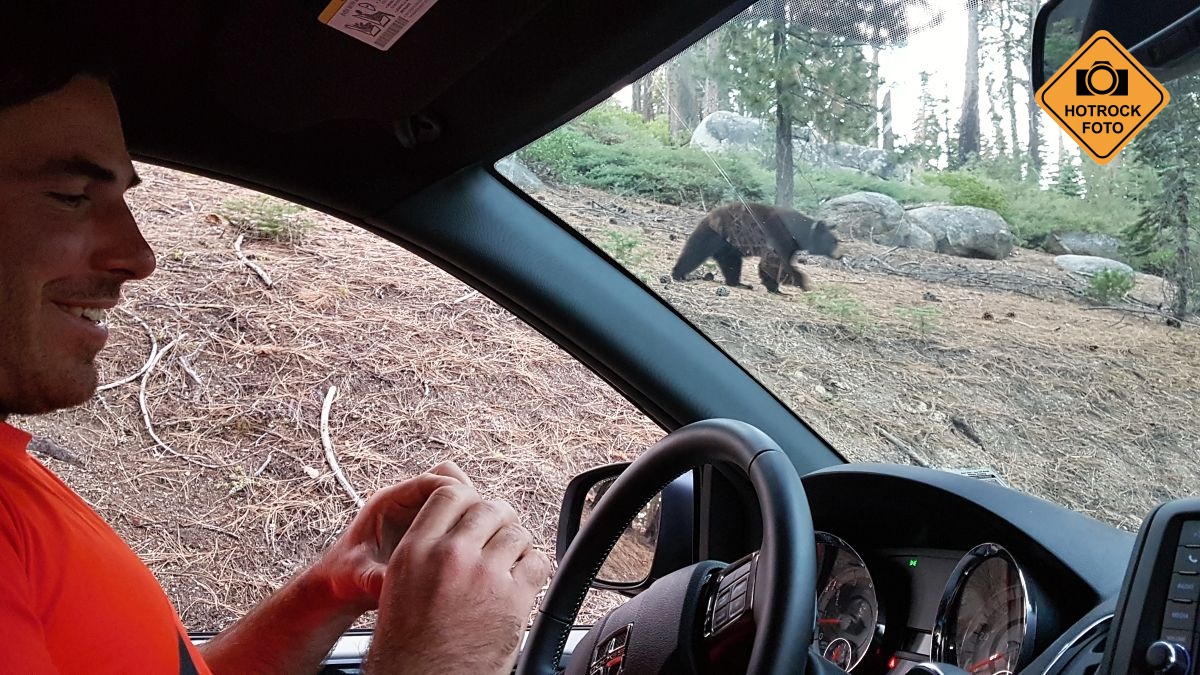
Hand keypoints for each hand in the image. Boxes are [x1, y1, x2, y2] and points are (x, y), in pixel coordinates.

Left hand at [311, 461, 475, 612]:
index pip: (432, 480)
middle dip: (469, 500)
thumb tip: (392, 586)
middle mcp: (406, 501)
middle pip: (450, 479)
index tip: (472, 516)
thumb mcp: (359, 578)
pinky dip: (468, 527)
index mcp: (388, 502)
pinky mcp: (428, 526)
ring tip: (480, 540)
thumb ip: (376, 578)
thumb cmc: (343, 578)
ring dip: (471, 513)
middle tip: (481, 528)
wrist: (339, 584)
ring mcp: (418, 512)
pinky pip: (457, 515)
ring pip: (457, 495)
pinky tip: (473, 550)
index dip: (457, 494)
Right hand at [366, 482, 552, 674]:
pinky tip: (521, 581)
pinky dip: (534, 568)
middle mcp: (450, 556)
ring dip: (517, 546)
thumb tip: (452, 507)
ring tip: (507, 564)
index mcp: (416, 550)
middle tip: (497, 537)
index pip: (450, 493)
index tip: (473, 513)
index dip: (468, 499)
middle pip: (489, 508)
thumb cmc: (409, 643)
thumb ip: (425, 542)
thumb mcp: (398, 582)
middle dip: (497, 520)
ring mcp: (484, 575)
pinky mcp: (513, 598)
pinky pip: (538, 562)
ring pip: (517, 533)